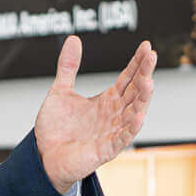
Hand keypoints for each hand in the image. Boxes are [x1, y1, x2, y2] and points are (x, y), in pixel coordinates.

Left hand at [33, 37, 156, 194]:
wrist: (43, 157)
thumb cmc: (56, 129)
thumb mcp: (60, 91)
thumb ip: (68, 66)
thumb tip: (74, 39)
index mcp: (107, 100)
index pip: (128, 78)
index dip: (137, 62)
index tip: (146, 46)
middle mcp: (114, 114)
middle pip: (135, 91)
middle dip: (144, 74)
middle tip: (152, 55)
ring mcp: (112, 131)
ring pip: (134, 113)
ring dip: (143, 98)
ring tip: (148, 81)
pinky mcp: (105, 149)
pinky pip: (122, 138)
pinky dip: (131, 128)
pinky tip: (139, 116)